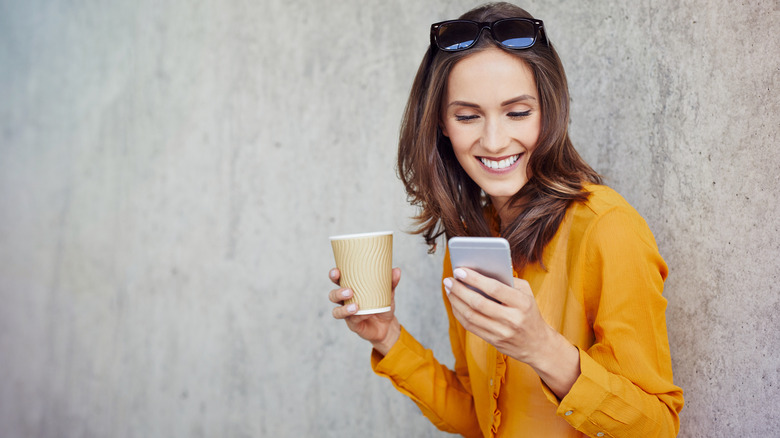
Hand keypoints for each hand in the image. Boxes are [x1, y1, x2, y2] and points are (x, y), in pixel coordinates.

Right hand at [328, 267, 401, 354]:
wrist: (387, 324)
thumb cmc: (383, 304)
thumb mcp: (389, 292)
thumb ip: (391, 282)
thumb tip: (396, 270)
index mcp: (351, 288)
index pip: (338, 280)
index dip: (334, 275)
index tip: (337, 271)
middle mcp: (346, 301)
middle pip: (333, 295)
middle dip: (338, 292)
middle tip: (349, 291)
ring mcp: (347, 313)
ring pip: (337, 311)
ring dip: (344, 308)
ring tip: (356, 306)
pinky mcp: (352, 324)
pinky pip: (350, 320)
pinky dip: (356, 317)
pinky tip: (363, 314)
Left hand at [443, 267, 579, 397]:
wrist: (537, 345)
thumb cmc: (529, 312)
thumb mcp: (526, 294)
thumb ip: (507, 281)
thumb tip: (479, 270)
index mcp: (522, 303)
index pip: (494, 288)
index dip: (474, 279)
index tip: (459, 270)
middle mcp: (512, 319)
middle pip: (478, 303)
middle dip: (459, 290)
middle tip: (448, 280)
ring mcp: (502, 332)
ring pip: (471, 316)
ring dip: (456, 301)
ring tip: (449, 289)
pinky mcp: (493, 341)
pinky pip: (470, 327)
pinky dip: (459, 313)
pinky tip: (455, 303)